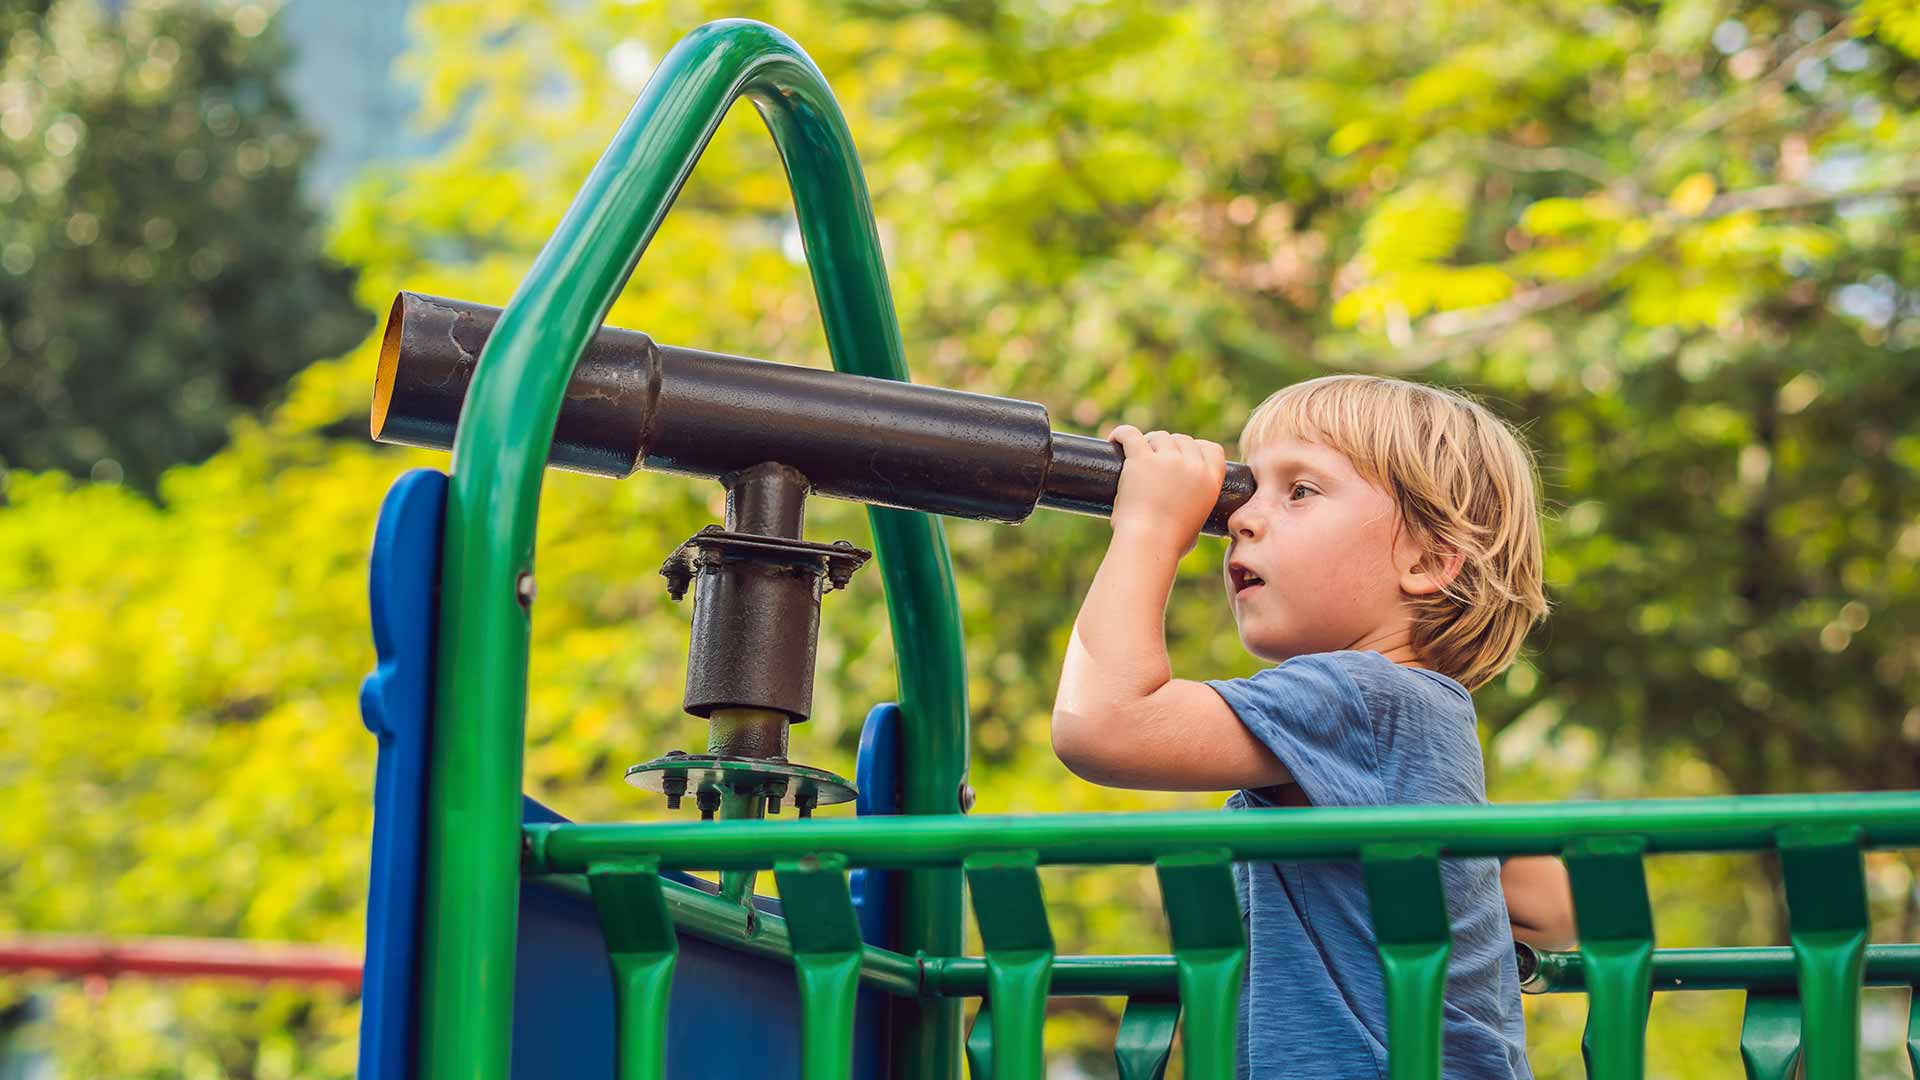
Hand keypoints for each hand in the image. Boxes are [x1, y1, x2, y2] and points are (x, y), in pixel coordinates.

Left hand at [1107, 424, 1227, 554]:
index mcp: (1211, 481)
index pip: (1212, 449)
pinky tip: (1114, 439)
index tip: (1183, 454)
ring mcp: (1168, 460)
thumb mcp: (1196, 524)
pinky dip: (1122, 434)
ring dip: (1148, 443)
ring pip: (1159, 436)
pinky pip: (1131, 435)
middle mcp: (1193, 466)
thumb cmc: (1169, 543)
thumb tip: (1185, 511)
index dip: (1197, 448)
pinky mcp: (1142, 459)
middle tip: (1153, 459)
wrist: (1150, 544)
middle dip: (1169, 447)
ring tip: (1135, 456)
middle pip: (1183, 439)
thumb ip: (1194, 509)